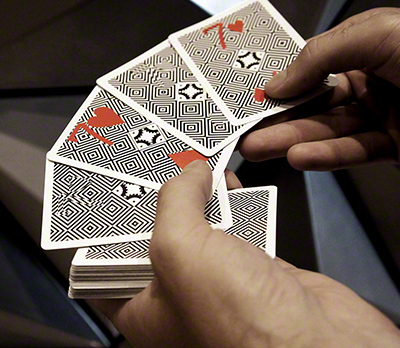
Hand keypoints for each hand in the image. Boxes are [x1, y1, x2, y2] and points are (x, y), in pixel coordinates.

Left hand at [93, 161, 399, 346]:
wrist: (322, 345)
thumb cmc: (240, 324)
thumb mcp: (181, 250)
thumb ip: (175, 202)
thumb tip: (186, 171)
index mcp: (144, 307)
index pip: (112, 260)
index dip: (112, 223)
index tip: (116, 188)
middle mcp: (179, 296)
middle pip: (160, 236)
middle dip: (161, 200)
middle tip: (157, 166)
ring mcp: (219, 282)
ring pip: (201, 227)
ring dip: (201, 196)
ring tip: (195, 167)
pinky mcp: (253, 268)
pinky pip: (237, 227)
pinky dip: (234, 204)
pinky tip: (230, 184)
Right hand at [239, 8, 399, 169]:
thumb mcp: (374, 33)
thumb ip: (319, 55)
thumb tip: (277, 83)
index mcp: (362, 49)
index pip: (309, 69)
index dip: (279, 83)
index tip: (250, 97)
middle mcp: (369, 82)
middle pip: (312, 104)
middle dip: (275, 119)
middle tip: (244, 129)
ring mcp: (380, 116)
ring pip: (327, 131)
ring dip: (290, 140)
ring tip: (256, 147)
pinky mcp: (392, 147)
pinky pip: (354, 153)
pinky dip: (325, 156)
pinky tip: (297, 157)